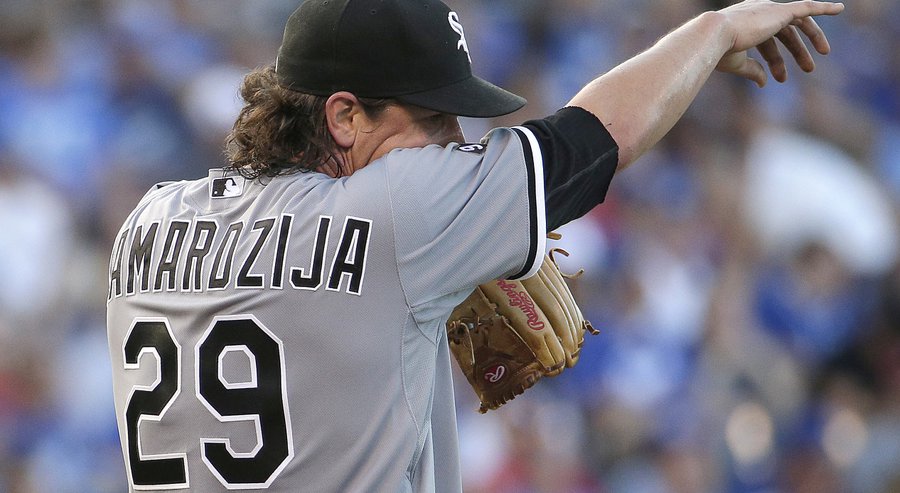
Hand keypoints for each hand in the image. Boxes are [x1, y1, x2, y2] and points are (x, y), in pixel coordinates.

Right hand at [714, 0, 844, 86]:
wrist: (714, 36)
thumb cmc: (719, 51)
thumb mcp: (737, 63)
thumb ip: (752, 70)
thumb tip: (764, 82)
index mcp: (747, 24)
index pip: (768, 41)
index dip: (775, 61)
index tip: (777, 79)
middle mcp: (760, 13)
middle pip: (786, 33)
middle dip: (797, 52)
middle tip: (809, 69)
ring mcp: (771, 9)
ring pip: (799, 23)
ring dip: (813, 38)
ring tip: (824, 54)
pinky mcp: (781, 10)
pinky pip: (808, 7)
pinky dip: (824, 7)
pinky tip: (840, 9)